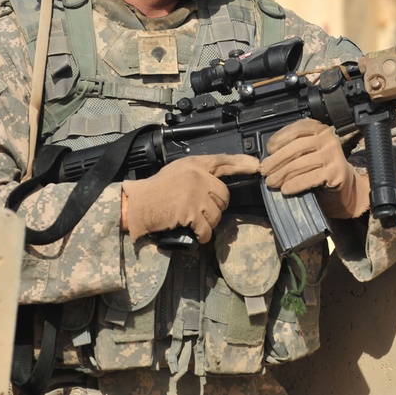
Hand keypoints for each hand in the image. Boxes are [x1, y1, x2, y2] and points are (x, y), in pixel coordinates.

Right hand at [120, 154, 259, 242]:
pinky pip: (207, 228)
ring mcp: (195, 194)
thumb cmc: (155, 189)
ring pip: (217, 213)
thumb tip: (217, 182)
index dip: (242, 163)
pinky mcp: (190, 211)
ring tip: (194, 221)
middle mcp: (198, 176)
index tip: (256, 166)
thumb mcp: (178, 171)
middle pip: (223, 195)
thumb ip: (197, 173)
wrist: (139, 204)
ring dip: (209, 222)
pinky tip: (198, 235)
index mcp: (195, 164)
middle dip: (216, 206)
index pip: (223, 161)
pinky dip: (204, 235)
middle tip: (202, 211)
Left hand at [261, 119, 369, 218]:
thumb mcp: (307, 152)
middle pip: (297, 147)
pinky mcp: (337, 172)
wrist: (343, 184)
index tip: (268, 150)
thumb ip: (292, 148)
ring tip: (271, 182)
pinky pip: (310, 178)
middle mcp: (328, 138)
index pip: (296, 129)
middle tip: (265, 171)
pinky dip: (295, 184)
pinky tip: (286, 189)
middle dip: (277, 160)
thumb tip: (268, 157)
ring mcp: (334, 154)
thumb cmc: (319, 167)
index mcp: (318, 129)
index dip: (279, 139)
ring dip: (282, 174)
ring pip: (301, 163)